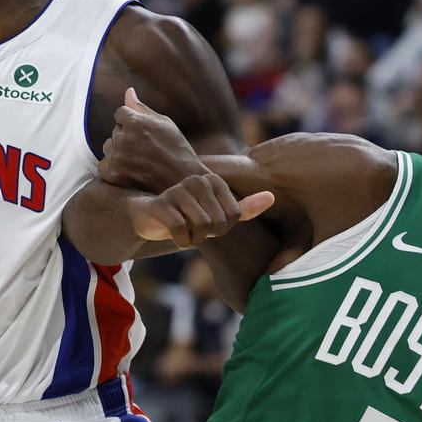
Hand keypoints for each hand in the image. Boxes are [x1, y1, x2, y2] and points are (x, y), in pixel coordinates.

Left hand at [100, 88, 207, 190]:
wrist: (182, 181)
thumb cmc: (177, 150)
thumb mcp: (164, 123)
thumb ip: (141, 108)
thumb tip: (128, 91)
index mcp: (136, 122)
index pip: (120, 113)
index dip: (132, 122)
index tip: (144, 133)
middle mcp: (124, 138)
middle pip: (115, 131)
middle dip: (126, 136)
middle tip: (145, 149)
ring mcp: (117, 157)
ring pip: (108, 147)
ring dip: (118, 151)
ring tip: (139, 159)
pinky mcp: (113, 174)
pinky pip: (104, 165)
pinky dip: (114, 167)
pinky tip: (131, 170)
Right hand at [129, 173, 273, 247]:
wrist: (149, 218)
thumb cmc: (187, 216)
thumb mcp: (217, 214)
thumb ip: (244, 208)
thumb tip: (272, 197)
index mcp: (214, 181)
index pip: (233, 217)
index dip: (222, 229)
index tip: (207, 224)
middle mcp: (197, 180)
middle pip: (217, 223)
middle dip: (206, 235)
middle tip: (192, 229)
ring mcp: (177, 190)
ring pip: (201, 227)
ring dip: (192, 239)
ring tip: (183, 230)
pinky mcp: (161, 204)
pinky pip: (181, 231)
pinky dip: (180, 241)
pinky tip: (172, 234)